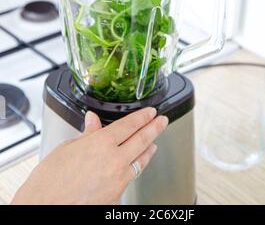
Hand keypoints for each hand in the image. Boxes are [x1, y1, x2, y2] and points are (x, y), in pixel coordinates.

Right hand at [11, 108, 167, 204]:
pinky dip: (135, 168)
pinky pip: (130, 178)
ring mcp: (118, 181)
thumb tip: (93, 121)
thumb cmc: (49, 182)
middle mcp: (114, 161)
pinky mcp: (116, 197)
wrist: (44, 209)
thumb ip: (86, 134)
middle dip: (155, 129)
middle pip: (142, 140)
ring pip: (140, 161)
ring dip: (149, 150)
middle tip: (162, 121)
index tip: (151, 112)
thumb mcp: (66, 149)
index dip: (143, 117)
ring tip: (154, 143)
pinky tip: (134, 165)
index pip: (129, 125)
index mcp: (101, 144)